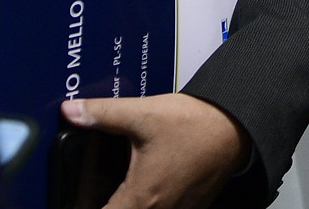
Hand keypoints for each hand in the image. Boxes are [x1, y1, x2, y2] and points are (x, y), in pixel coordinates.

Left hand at [60, 93, 249, 208]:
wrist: (237, 126)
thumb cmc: (196, 124)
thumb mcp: (143, 114)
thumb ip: (103, 114)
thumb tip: (72, 110)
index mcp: (140, 197)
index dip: (83, 208)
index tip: (78, 200)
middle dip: (108, 205)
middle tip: (96, 192)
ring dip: (131, 205)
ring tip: (121, 190)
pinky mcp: (194, 206)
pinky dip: (152, 204)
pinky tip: (149, 188)